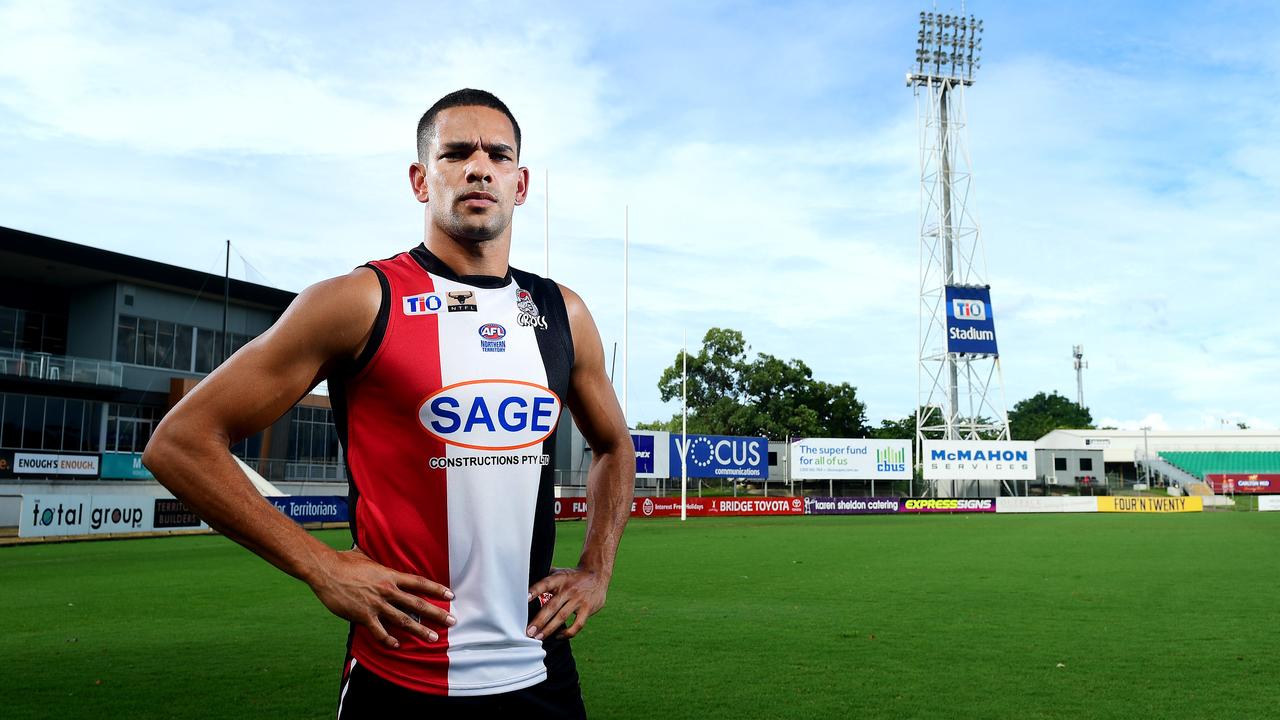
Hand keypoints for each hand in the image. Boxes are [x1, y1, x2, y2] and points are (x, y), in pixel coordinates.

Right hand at [309, 546, 454, 648]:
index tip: (451, 595)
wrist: (325, 570)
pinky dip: (389, 639)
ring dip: (419, 630)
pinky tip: (397, 645)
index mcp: (390, 575)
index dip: (436, 589)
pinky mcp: (362, 616)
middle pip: (417, 604)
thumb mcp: (366, 556)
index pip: (419, 583)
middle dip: (436, 614)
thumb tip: (377, 548)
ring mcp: (375, 604)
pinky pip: (379, 631)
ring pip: (403, 620)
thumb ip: (377, 559)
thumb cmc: (344, 561)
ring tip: (432, 638)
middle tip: (451, 622)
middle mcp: (387, 590)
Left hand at [526, 566, 609, 640]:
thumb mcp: (559, 572)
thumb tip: (524, 580)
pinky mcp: (588, 609)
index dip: (535, 590)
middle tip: (528, 632)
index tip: (524, 598)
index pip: (545, 584)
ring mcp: (579, 600)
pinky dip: (567, 633)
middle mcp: (569, 589)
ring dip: (549, 629)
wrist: (597, 574)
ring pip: (562, 617)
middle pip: (552, 606)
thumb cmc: (572, 576)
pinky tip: (558, 636)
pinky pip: (577, 625)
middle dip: (539, 620)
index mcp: (559, 579)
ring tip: (538, 638)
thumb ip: (544, 576)